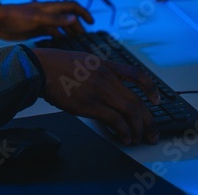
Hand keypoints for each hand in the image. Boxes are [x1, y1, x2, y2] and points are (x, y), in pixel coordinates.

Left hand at [0, 1, 93, 40]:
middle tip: (83, 39)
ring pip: (61, 27)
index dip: (83, 13)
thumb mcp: (36, 18)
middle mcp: (49, 14)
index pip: (72, 7)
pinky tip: (61, 46)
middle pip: (68, 18)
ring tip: (75, 43)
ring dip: (69, 33)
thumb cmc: (16, 17)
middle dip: (78, 27)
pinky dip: (59, 38)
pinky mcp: (37, 30)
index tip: (91, 23)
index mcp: (50, 7)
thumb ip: (55, 19)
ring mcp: (44, 22)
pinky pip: (52, 34)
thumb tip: (73, 20)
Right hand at [32, 47, 159, 144]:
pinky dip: (124, 131)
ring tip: (139, 139)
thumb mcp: (84, 60)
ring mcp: (100, 91)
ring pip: (130, 112)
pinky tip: (124, 138)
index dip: (151, 89)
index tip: (156, 101)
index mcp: (107, 66)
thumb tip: (108, 86)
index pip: (137, 75)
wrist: (41, 68)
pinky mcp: (90, 105)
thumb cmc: (57, 65)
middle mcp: (107, 78)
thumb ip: (99, 71)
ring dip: (138, 129)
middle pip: (137, 101)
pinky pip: (115, 121)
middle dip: (149, 120)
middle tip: (152, 132)